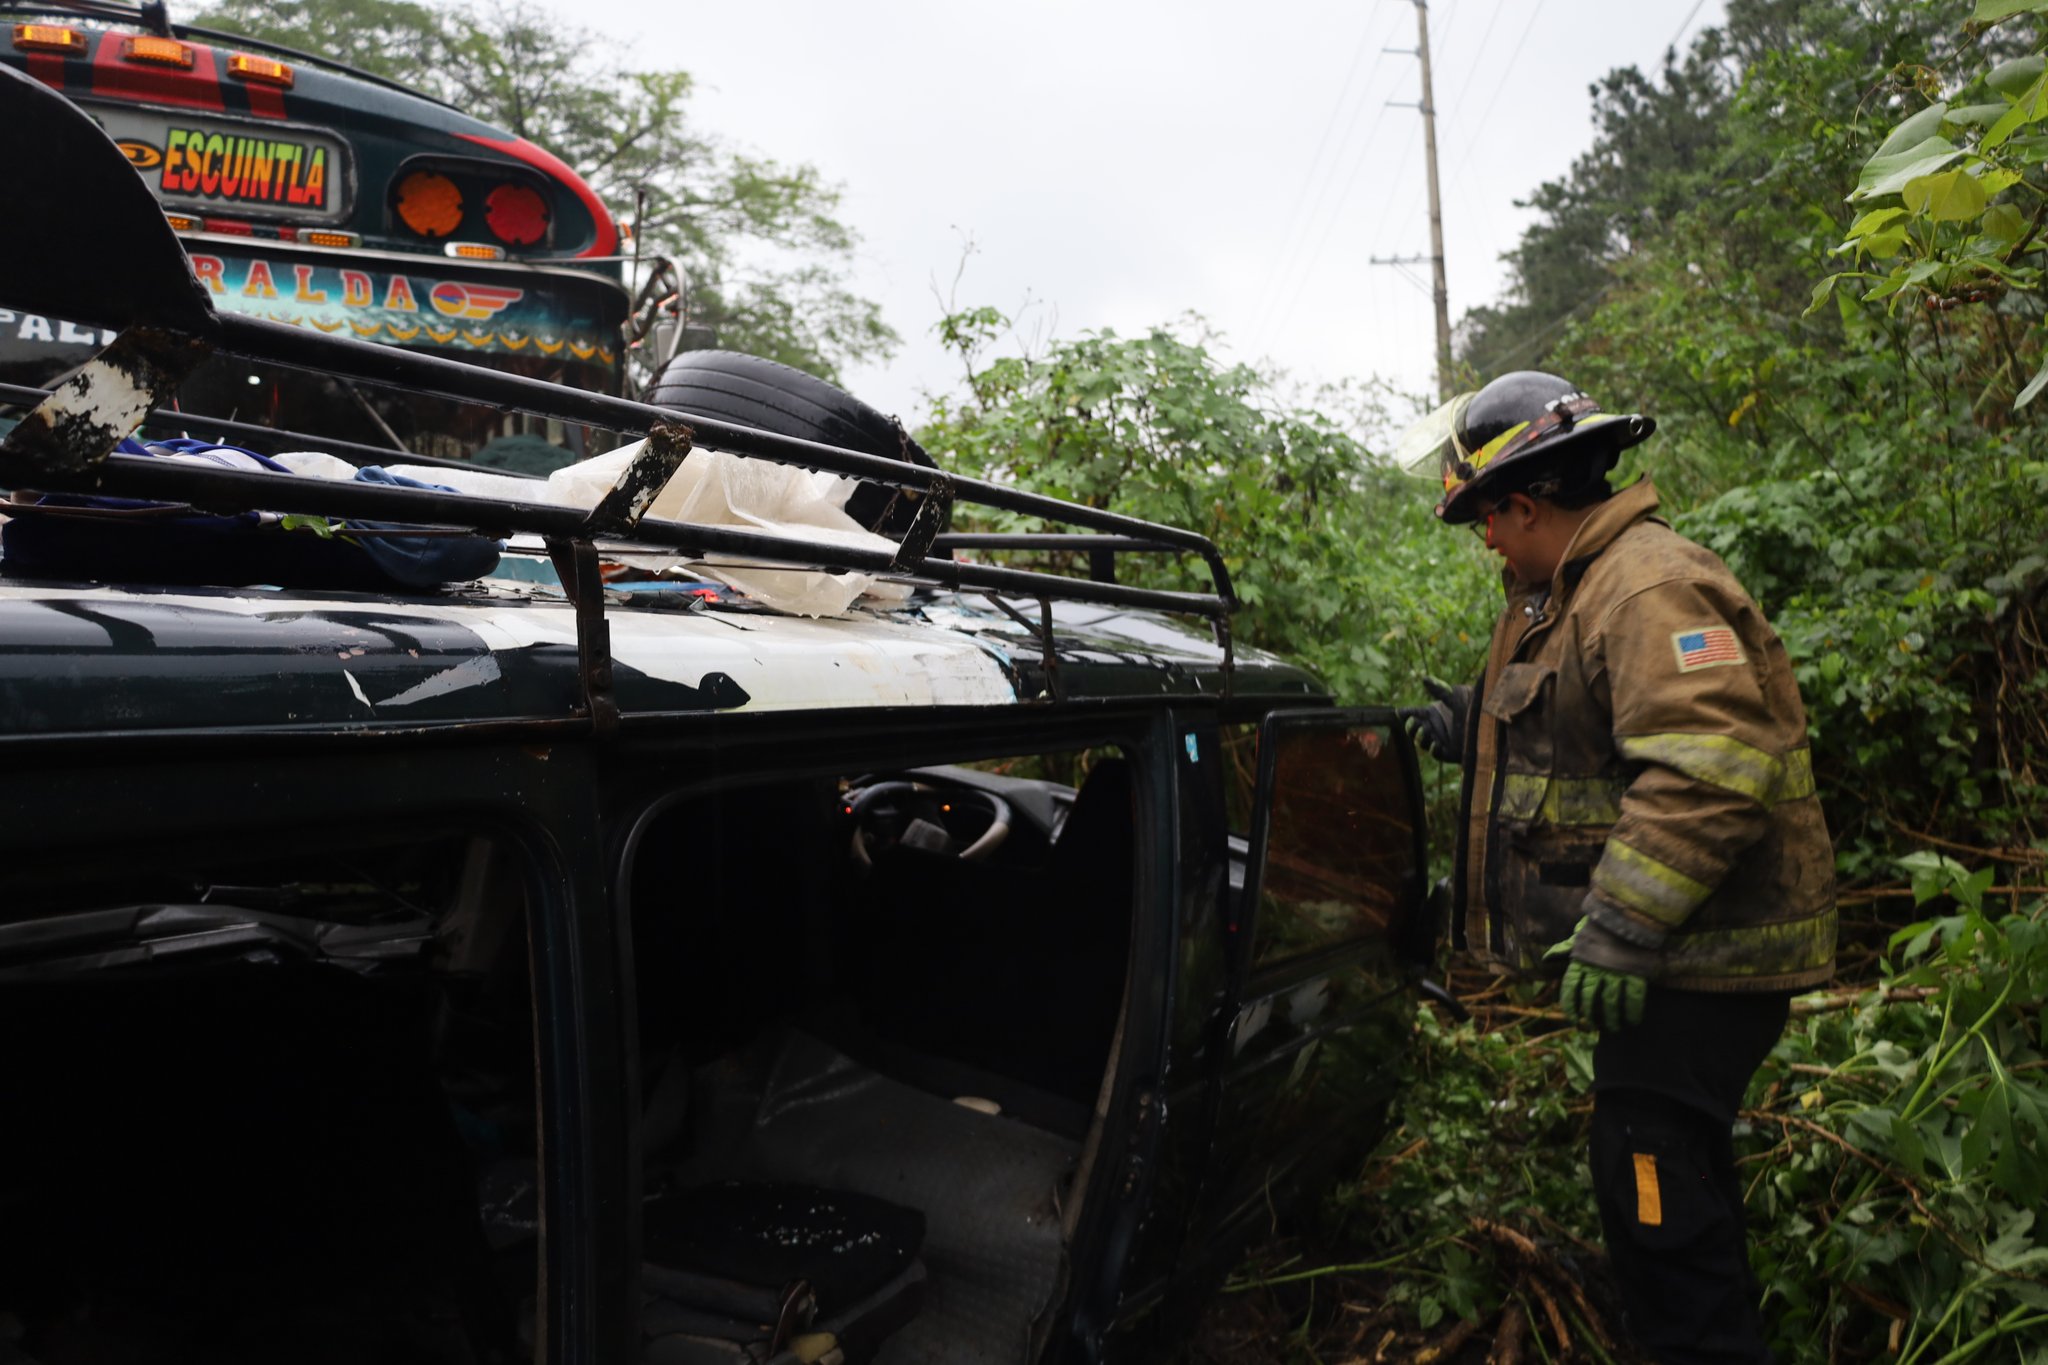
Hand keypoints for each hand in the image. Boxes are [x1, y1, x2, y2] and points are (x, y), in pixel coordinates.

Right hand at [1400, 677, 1469, 762]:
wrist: (1489, 726)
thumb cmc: (1472, 709)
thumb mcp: (1455, 698)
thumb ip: (1440, 691)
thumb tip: (1424, 679)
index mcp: (1431, 714)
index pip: (1413, 714)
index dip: (1405, 714)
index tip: (1400, 712)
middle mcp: (1432, 728)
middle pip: (1413, 730)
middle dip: (1411, 727)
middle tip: (1415, 721)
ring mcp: (1438, 741)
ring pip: (1422, 742)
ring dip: (1420, 737)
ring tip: (1425, 730)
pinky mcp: (1447, 753)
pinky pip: (1436, 754)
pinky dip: (1434, 750)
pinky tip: (1436, 744)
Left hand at [1545, 917, 1646, 1031]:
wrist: (1625, 916)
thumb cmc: (1600, 928)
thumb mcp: (1579, 938)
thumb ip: (1564, 950)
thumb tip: (1547, 958)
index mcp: (1580, 963)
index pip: (1570, 990)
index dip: (1571, 1008)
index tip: (1575, 1020)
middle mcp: (1595, 971)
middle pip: (1589, 1001)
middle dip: (1591, 1017)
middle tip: (1594, 1027)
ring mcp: (1615, 973)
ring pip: (1610, 1003)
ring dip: (1611, 1019)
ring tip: (1615, 1028)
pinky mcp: (1634, 973)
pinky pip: (1633, 998)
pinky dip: (1633, 1011)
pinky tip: (1633, 1020)